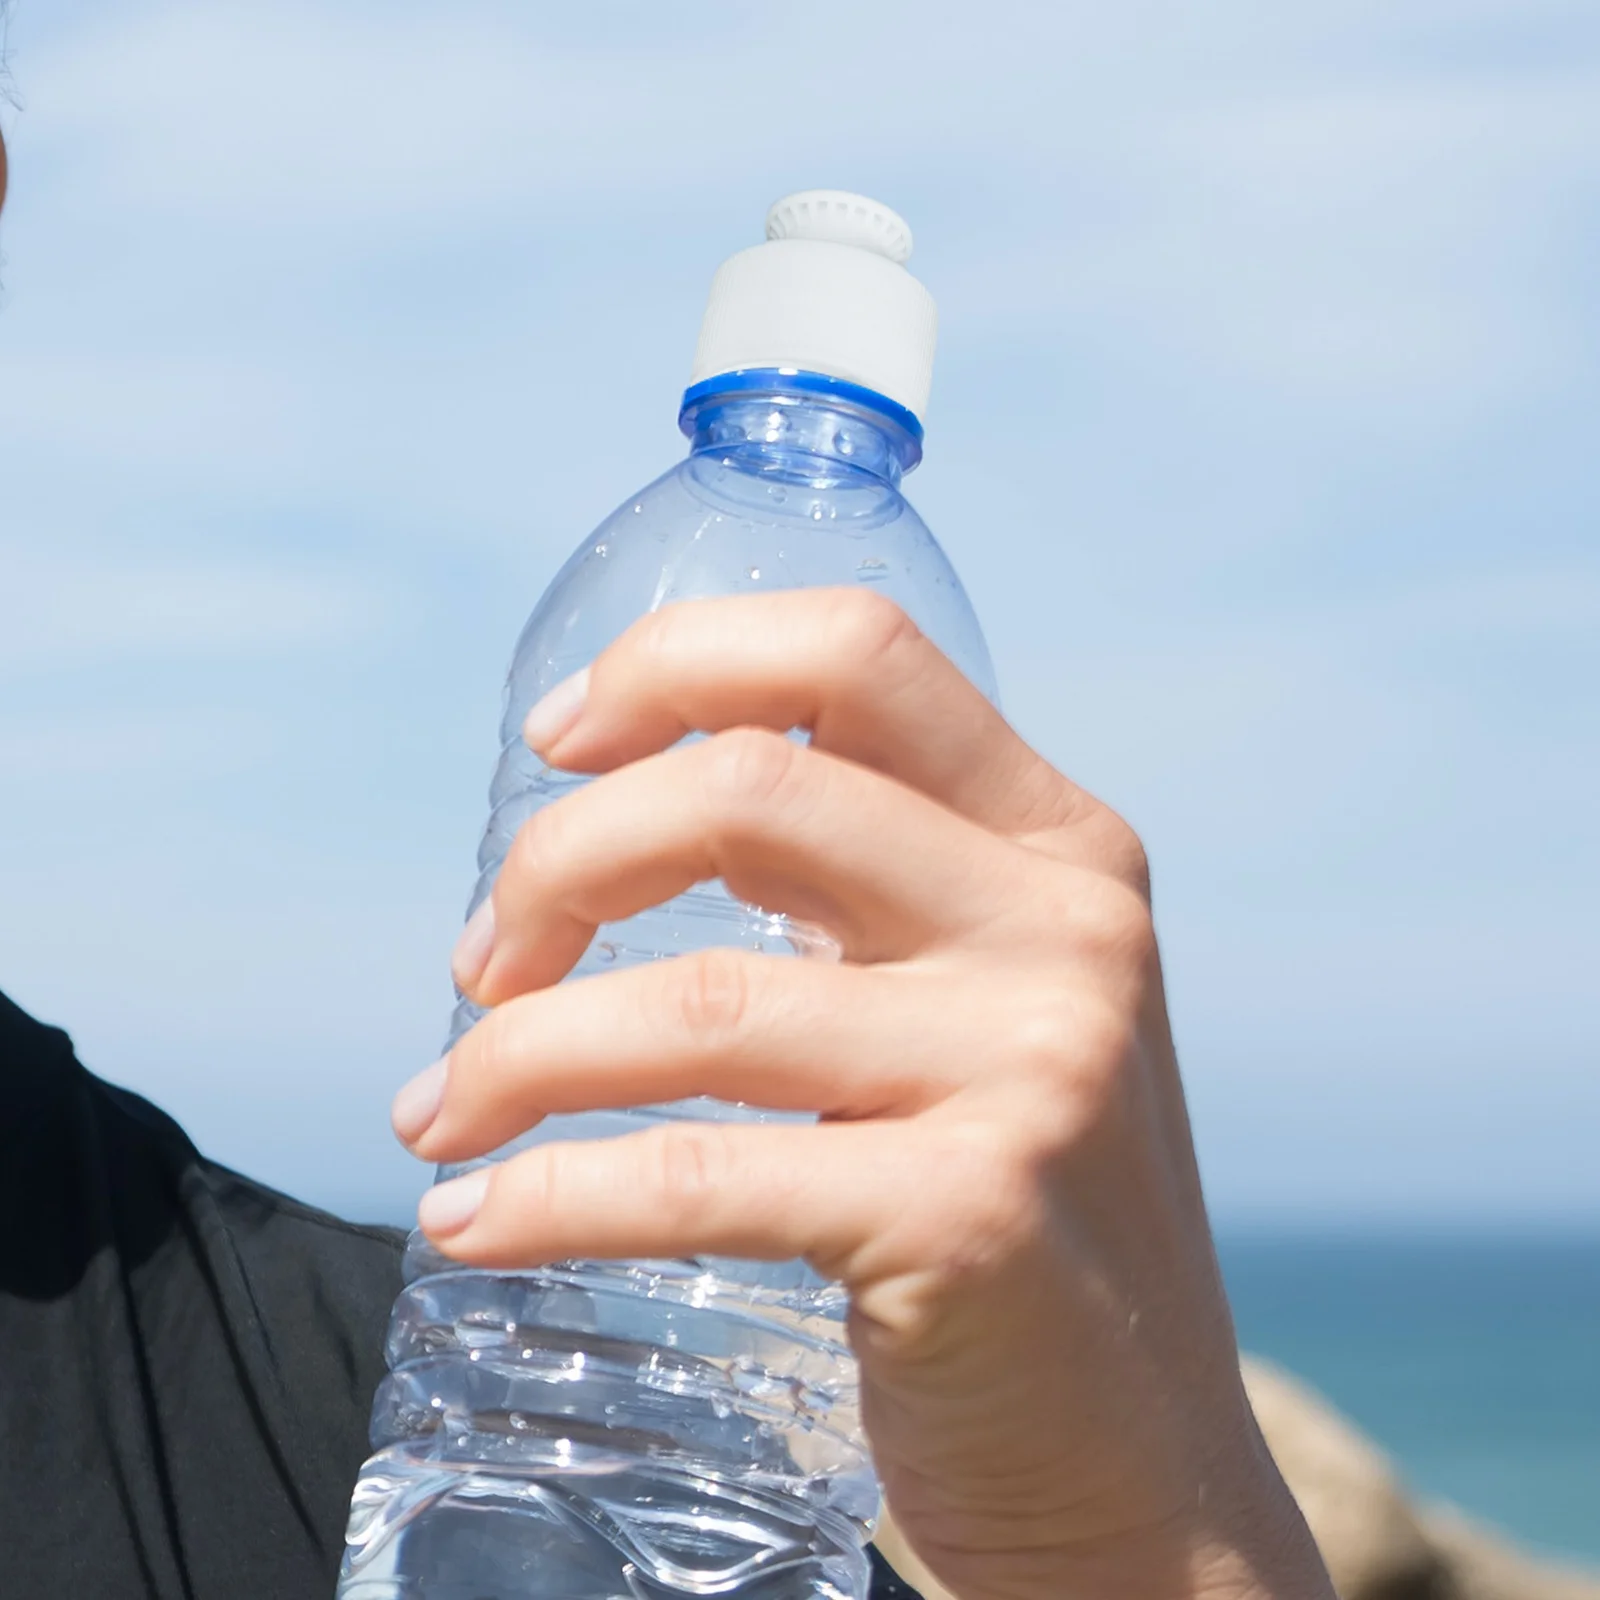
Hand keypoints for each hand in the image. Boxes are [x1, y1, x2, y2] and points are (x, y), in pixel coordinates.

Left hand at [391, 590, 1334, 1599]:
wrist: (1137, 1458)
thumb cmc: (1011, 1212)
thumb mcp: (982, 1003)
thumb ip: (863, 892)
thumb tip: (611, 820)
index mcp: (1060, 842)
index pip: (855, 652)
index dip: (675, 665)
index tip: (556, 744)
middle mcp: (1063, 926)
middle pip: (746, 791)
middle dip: (558, 862)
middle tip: (482, 965)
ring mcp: (1031, 1068)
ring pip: (694, 1002)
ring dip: (514, 1054)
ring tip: (439, 1112)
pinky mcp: (973, 1219)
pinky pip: (697, 1175)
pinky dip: (547, 1195)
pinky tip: (472, 1223)